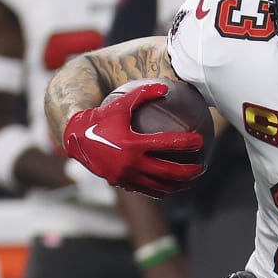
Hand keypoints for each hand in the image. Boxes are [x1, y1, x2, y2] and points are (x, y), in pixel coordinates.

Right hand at [61, 81, 202, 197]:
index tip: (200, 141)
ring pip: (159, 185)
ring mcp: (127, 176)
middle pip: (168, 171)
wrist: (76, 139)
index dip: (186, 143)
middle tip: (201, 166)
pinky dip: (162, 190)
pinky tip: (172, 187)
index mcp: (133, 143)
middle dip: (189, 171)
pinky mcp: (122, 183)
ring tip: (190, 180)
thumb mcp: (121, 103)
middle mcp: (131, 163)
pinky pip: (147, 190)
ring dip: (178, 184)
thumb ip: (144, 93)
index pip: (167, 144)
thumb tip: (166, 87)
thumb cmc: (101, 117)